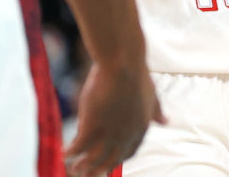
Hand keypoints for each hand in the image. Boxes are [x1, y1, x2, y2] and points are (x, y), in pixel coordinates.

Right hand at [65, 61, 164, 176]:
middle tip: (87, 176)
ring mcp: (109, 132)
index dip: (117, 159)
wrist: (123, 62)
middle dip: (99, 170)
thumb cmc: (136, 75)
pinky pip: (79, 147)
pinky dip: (70, 153)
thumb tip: (166, 121)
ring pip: (93, 158)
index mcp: (141, 128)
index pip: (129, 152)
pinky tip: (63, 154)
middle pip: (111, 160)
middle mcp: (126, 135)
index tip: (108, 163)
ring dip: (83, 167)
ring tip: (74, 171)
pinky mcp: (92, 126)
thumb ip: (156, 112)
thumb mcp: (151, 96)